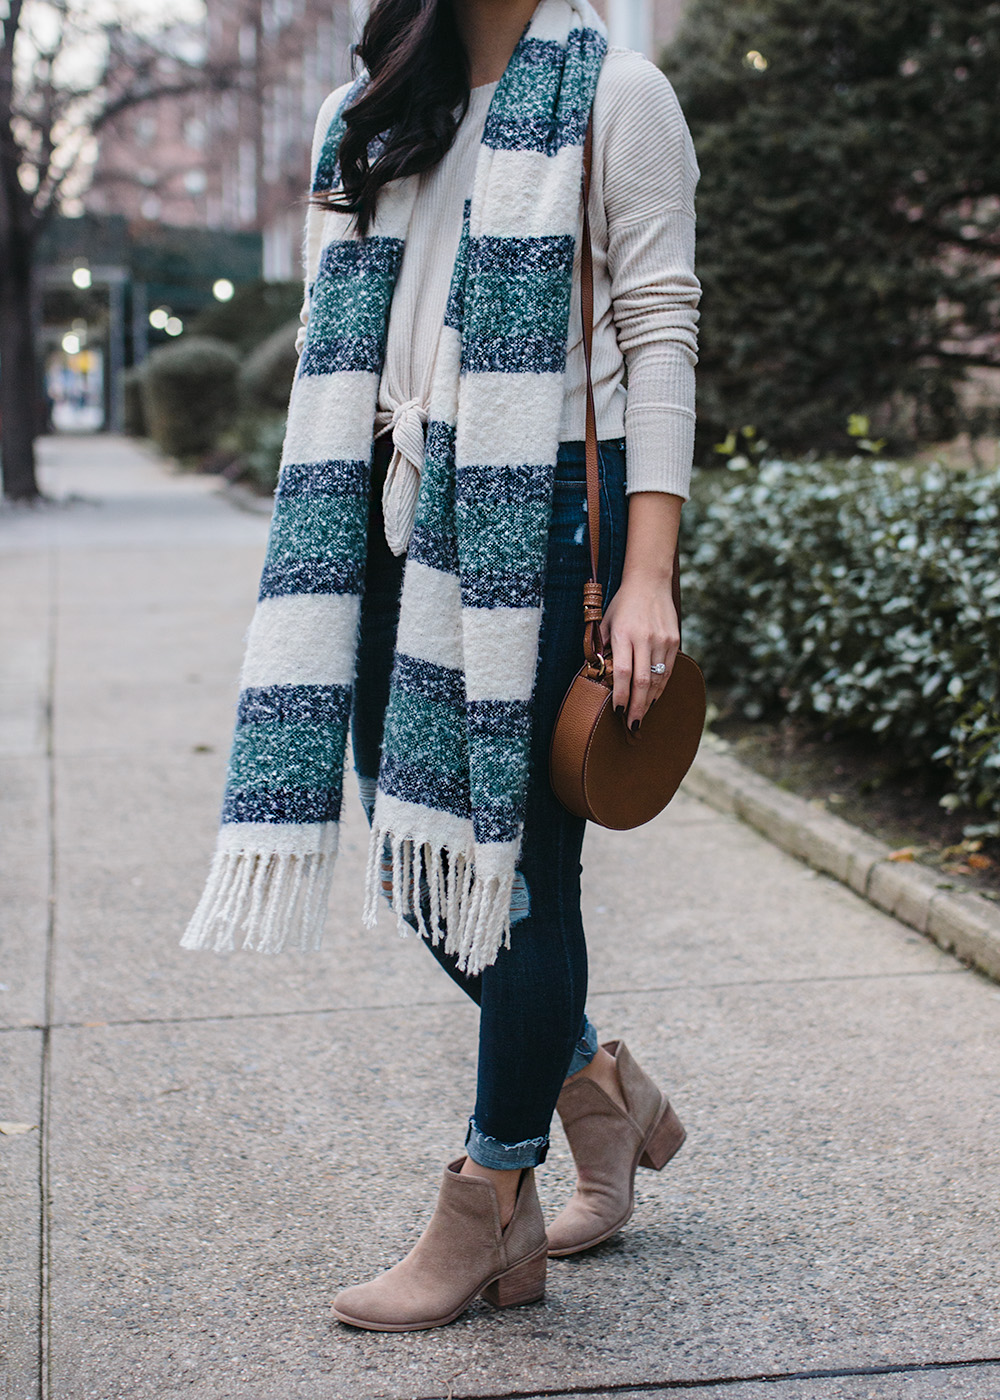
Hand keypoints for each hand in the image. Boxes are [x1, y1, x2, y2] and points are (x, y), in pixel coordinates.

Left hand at [599, 573, 679, 731]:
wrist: (650, 581)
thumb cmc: (622, 604)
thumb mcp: (606, 622)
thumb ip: (602, 647)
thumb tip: (598, 674)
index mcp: (624, 634)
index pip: (623, 673)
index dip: (621, 695)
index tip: (617, 711)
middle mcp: (644, 638)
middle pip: (642, 681)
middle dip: (637, 706)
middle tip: (633, 725)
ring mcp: (662, 639)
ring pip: (657, 678)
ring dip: (650, 700)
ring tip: (642, 715)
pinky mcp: (673, 639)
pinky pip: (668, 669)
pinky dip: (661, 686)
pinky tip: (653, 697)